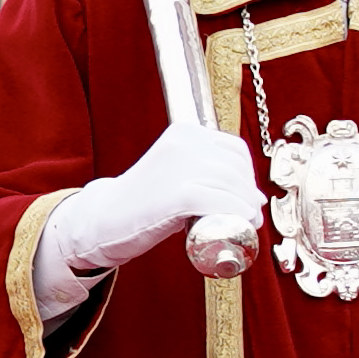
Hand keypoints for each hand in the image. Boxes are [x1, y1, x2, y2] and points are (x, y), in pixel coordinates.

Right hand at [46, 128, 262, 282]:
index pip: (234, 148)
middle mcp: (184, 142)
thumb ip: (207, 176)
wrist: (104, 219)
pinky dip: (234, 214)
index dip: (248, 175)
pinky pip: (218, 201)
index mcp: (185, 132)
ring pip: (230, 185)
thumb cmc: (144, 204)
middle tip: (250, 215)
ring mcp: (179, 165)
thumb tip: (254, 196)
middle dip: (248, 194)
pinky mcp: (176, 192)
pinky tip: (240, 225)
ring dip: (246, 208)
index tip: (248, 197)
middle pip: (235, 168)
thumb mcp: (176, 175)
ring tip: (247, 224)